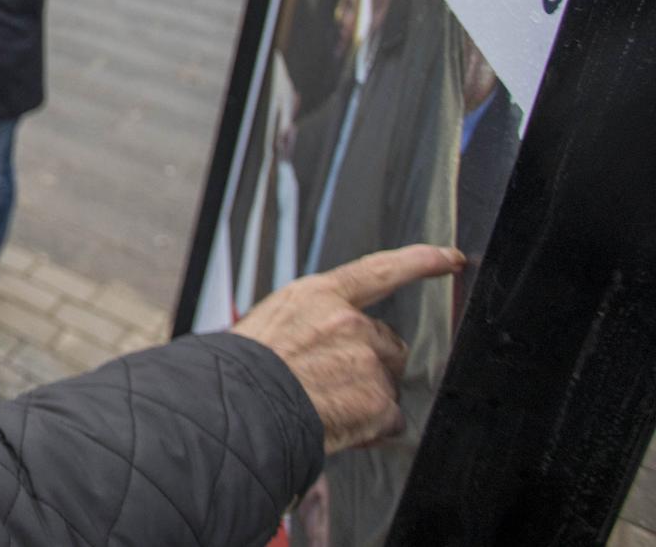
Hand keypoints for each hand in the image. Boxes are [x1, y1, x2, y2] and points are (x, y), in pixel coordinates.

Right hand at [231, 244, 461, 453]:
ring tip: (327, 405)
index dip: (419, 261)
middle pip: (388, 343)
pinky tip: (340, 426)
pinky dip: (372, 428)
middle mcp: (348, 322)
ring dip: (369, 397)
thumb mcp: (270, 326)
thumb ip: (312, 327)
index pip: (379, 270)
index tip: (449, 258)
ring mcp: (366, 360)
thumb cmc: (242, 372)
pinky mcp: (378, 400)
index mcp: (317, 297)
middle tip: (334, 383)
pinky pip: (390, 420)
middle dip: (372, 364)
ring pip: (388, 383)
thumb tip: (326, 349)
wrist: (239, 406)